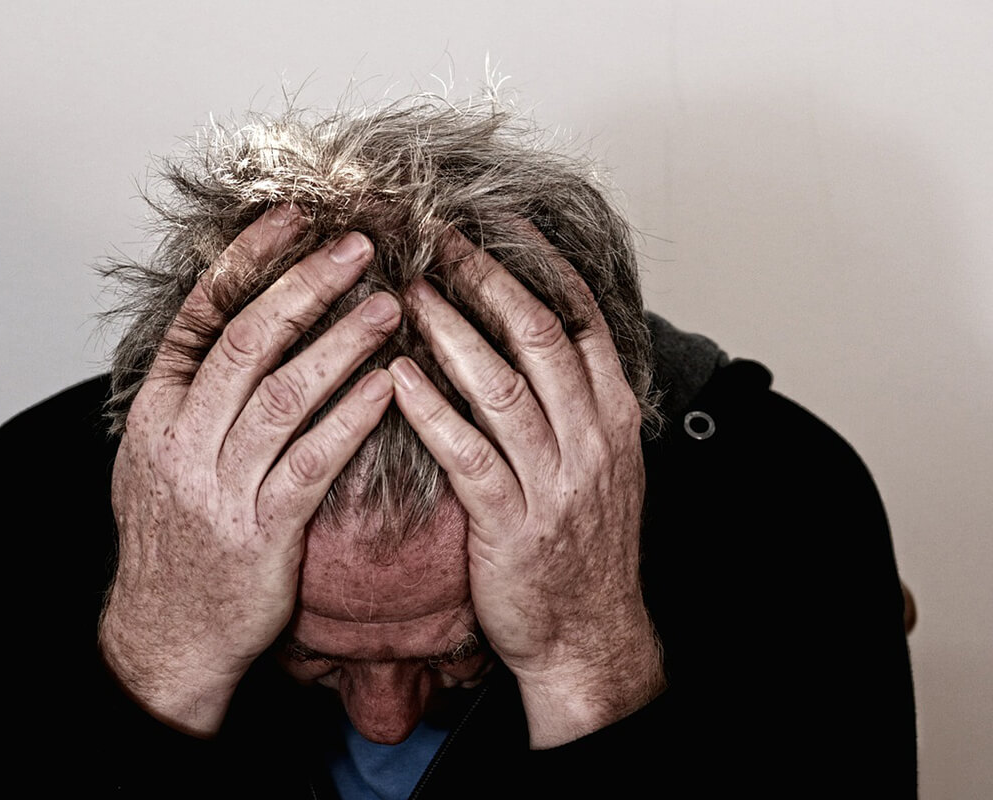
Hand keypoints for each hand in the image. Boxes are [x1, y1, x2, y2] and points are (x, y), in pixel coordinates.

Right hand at [100, 206, 400, 735]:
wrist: (168, 632)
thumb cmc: (175, 539)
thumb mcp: (154, 458)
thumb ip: (188, 394)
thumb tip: (226, 323)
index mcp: (156, 412)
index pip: (200, 315)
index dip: (247, 260)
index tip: (292, 217)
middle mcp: (182, 439)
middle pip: (248, 341)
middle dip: (306, 285)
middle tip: (359, 246)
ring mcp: (220, 485)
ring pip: (285, 394)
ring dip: (341, 343)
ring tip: (390, 305)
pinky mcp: (263, 530)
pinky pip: (314, 462)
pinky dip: (353, 418)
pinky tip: (390, 384)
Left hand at [389, 232, 663, 747]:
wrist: (588, 632)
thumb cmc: (580, 542)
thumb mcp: (600, 462)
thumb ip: (575, 398)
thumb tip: (534, 332)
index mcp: (613, 416)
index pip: (582, 319)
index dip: (539, 264)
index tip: (499, 222)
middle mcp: (591, 439)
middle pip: (539, 337)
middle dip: (488, 279)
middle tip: (439, 238)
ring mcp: (554, 481)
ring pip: (503, 386)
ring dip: (452, 331)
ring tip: (407, 291)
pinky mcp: (511, 523)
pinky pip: (468, 454)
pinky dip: (431, 410)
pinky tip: (396, 376)